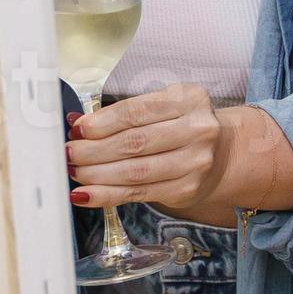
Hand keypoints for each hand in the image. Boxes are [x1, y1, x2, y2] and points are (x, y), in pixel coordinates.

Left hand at [68, 84, 224, 214]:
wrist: (223, 152)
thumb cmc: (182, 124)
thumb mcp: (163, 105)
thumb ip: (125, 114)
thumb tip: (79, 124)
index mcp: (188, 99)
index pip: (137, 112)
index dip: (102, 122)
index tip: (77, 129)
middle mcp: (196, 130)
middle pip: (134, 143)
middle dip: (94, 150)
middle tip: (69, 153)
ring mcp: (195, 163)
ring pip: (135, 172)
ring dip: (97, 175)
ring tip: (74, 172)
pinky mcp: (187, 189)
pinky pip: (139, 193)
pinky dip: (109, 195)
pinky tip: (87, 194)